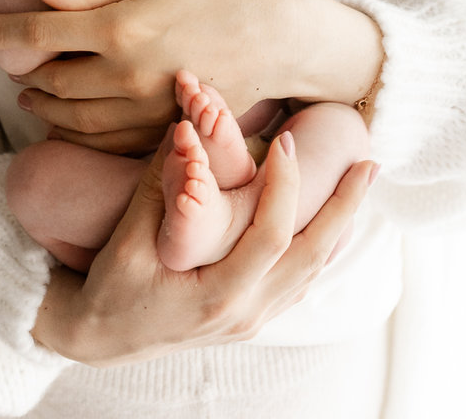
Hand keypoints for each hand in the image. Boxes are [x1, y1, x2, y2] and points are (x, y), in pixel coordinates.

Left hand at [0, 0, 382, 152]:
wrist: (281, 38)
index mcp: (119, 25)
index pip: (36, 32)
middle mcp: (124, 73)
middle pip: (49, 80)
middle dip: (22, 72)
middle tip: (11, 63)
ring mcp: (144, 109)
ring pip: (70, 118)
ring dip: (44, 106)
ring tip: (36, 93)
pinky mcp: (162, 131)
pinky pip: (104, 141)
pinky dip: (77, 132)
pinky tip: (75, 118)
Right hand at [32, 130, 378, 363]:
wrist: (98, 337)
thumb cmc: (110, 286)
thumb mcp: (129, 236)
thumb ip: (162, 184)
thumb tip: (187, 128)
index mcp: (216, 297)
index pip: (269, 238)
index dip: (283, 187)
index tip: (286, 142)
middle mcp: (243, 313)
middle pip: (311, 260)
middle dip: (343, 209)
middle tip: (367, 167)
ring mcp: (251, 320)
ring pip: (311, 273)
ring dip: (338, 228)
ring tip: (359, 187)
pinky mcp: (249, 316)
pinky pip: (298, 283)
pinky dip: (318, 248)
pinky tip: (329, 224)